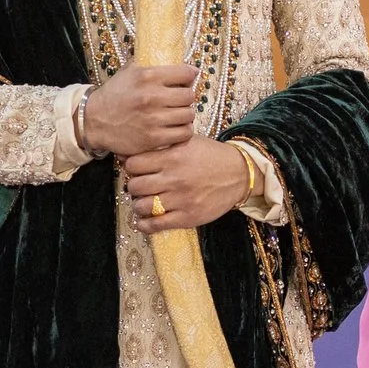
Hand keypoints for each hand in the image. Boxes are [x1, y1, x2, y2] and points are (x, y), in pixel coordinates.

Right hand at [83, 63, 198, 156]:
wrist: (94, 120)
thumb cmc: (114, 95)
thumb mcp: (128, 72)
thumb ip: (148, 62)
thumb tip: (170, 53)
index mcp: (147, 76)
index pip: (185, 73)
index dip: (189, 76)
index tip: (187, 79)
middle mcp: (151, 97)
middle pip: (189, 96)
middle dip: (187, 97)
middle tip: (180, 99)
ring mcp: (153, 119)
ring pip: (189, 115)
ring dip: (186, 114)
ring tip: (179, 114)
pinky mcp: (153, 138)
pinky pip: (183, 133)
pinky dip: (183, 131)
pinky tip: (177, 127)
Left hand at [126, 136, 252, 234]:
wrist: (239, 174)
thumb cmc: (211, 156)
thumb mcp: (187, 142)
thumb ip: (161, 146)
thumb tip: (129, 155)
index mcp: (172, 157)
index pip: (133, 164)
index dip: (132, 167)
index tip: (137, 170)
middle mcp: (174, 178)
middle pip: (135, 186)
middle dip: (135, 187)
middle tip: (141, 187)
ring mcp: (181, 199)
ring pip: (142, 206)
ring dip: (139, 205)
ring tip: (144, 203)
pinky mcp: (188, 217)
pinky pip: (156, 225)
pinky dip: (145, 225)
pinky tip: (143, 221)